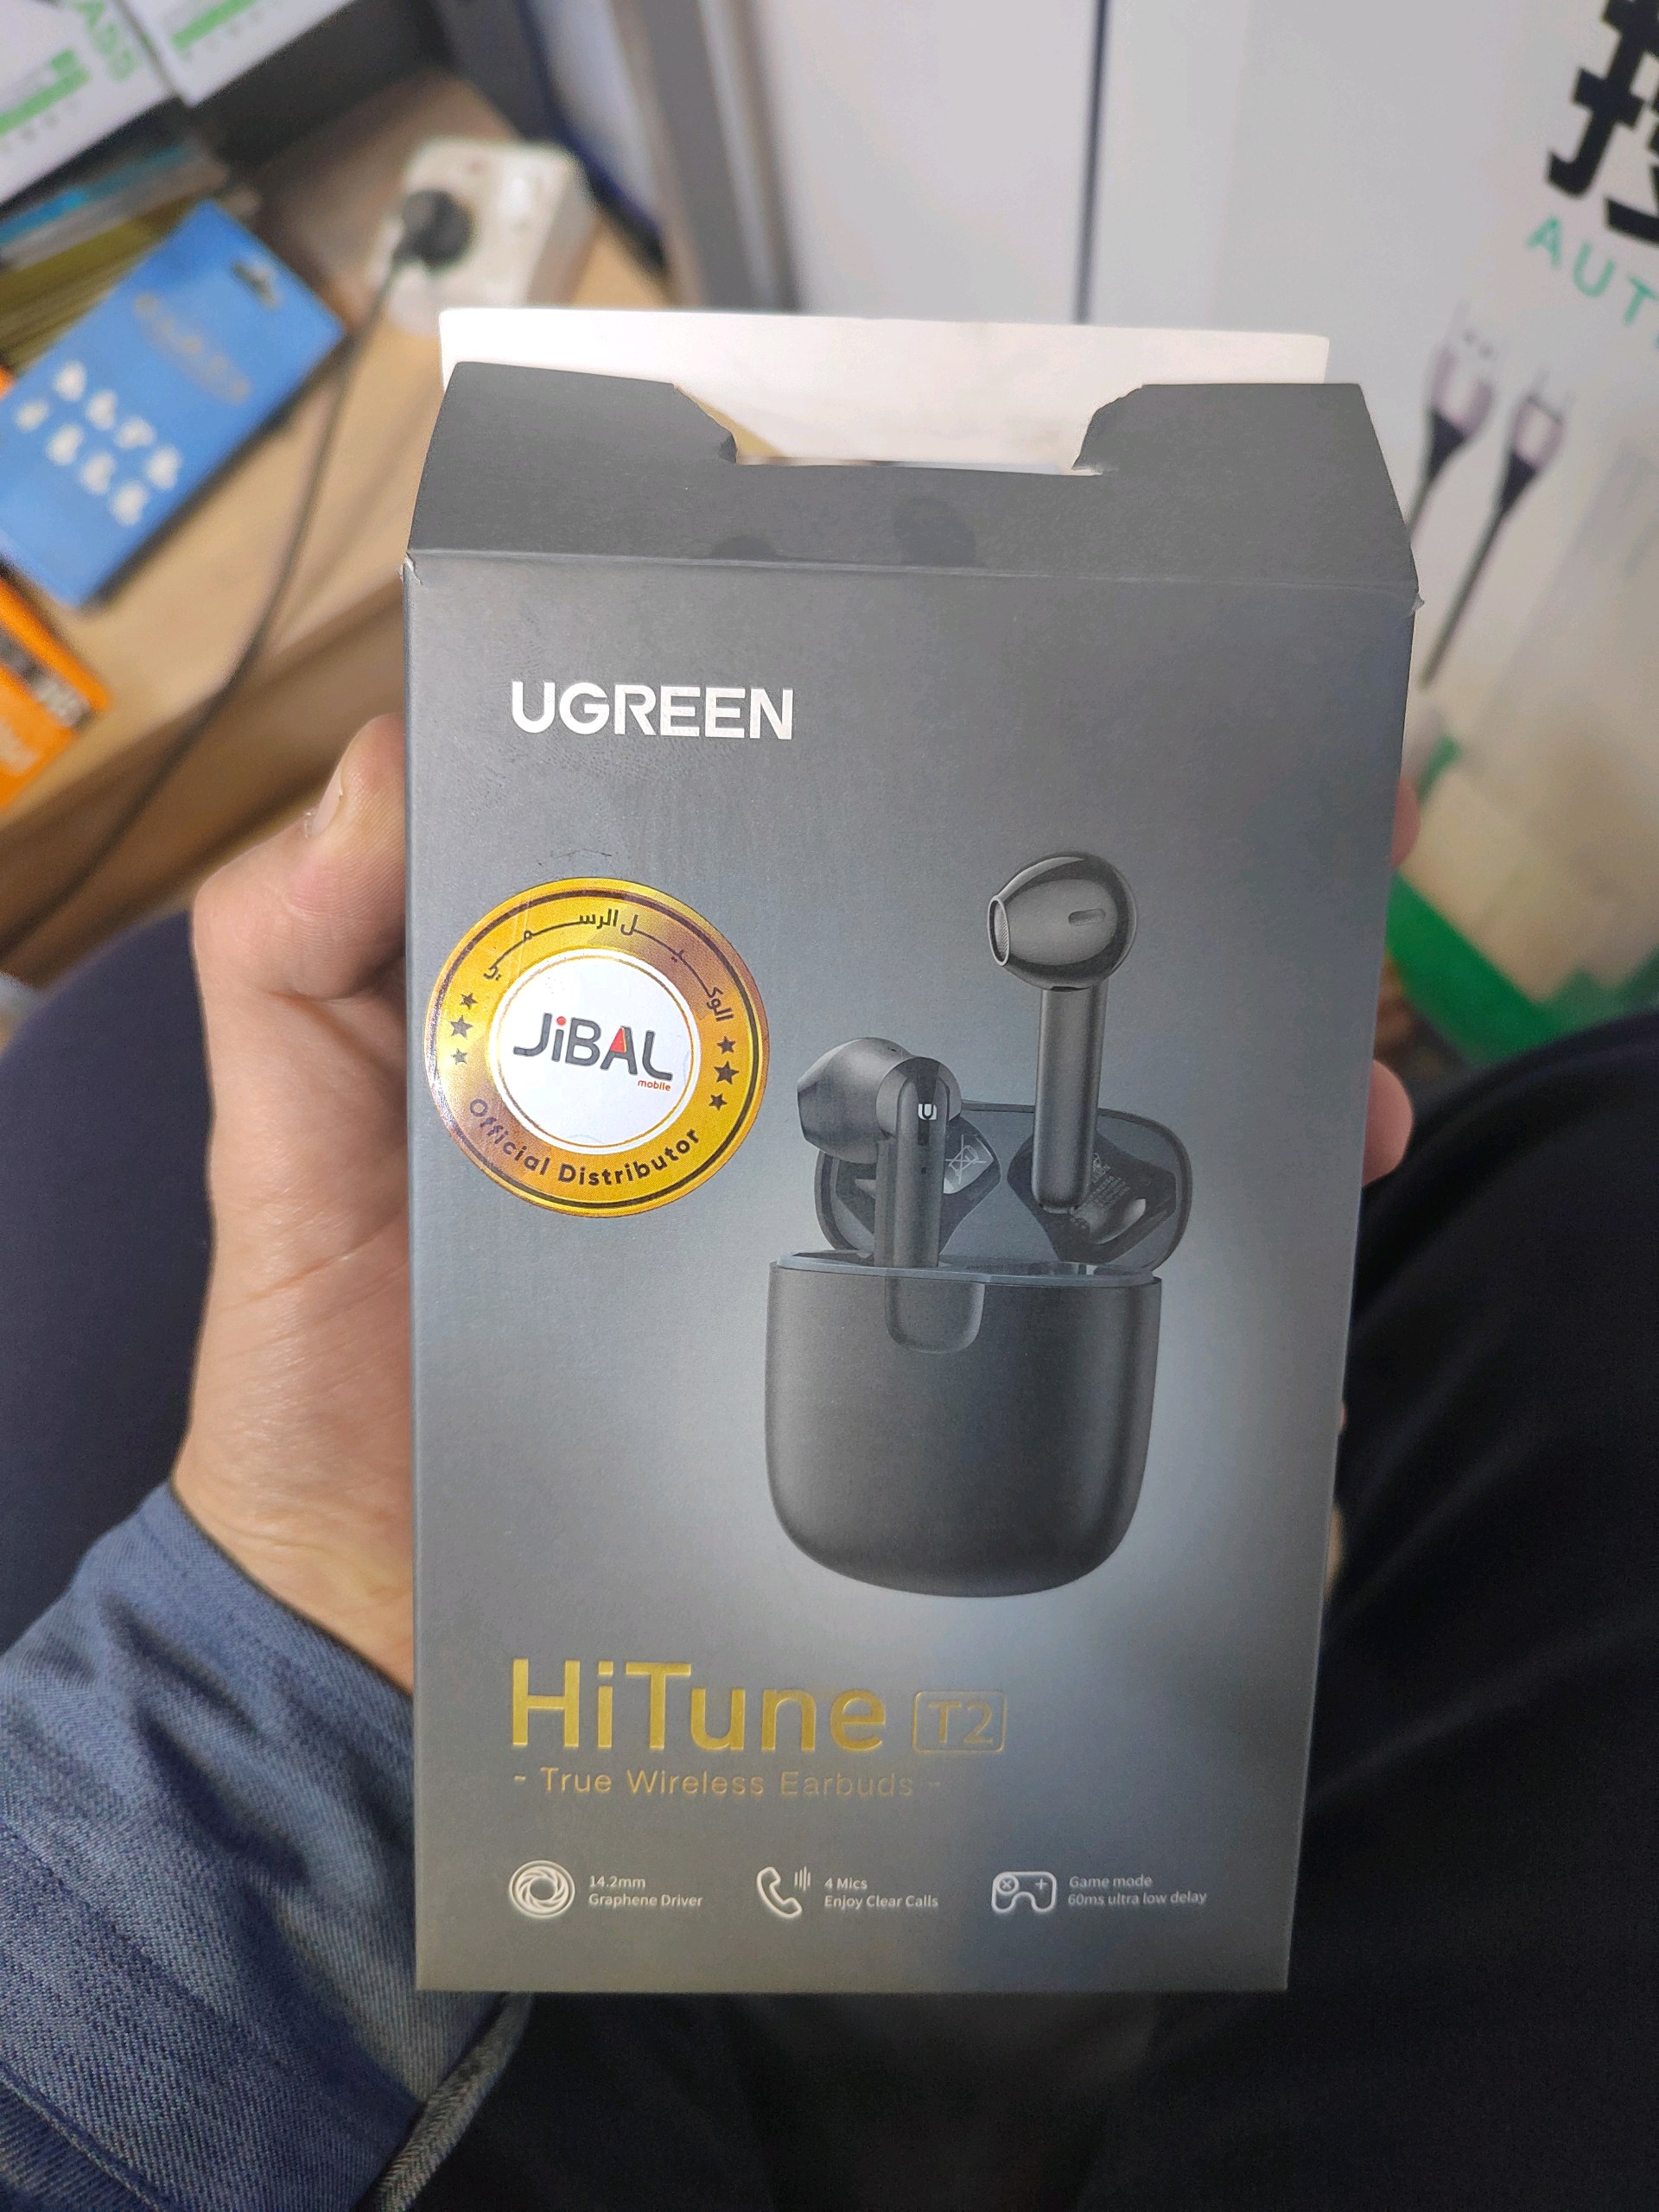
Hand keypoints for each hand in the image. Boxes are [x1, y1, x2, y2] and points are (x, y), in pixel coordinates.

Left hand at [172, 723, 1417, 1686]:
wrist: (382, 1644)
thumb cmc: (327, 1385)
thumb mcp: (283, 1145)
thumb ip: (294, 958)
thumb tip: (388, 767)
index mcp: (638, 1048)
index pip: (811, 874)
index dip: (948, 790)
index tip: (1074, 730)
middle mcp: (765, 1140)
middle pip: (983, 1014)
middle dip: (1145, 953)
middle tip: (1303, 898)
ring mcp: (834, 1271)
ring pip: (1053, 1166)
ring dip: (1210, 1114)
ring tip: (1335, 1098)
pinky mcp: (880, 1401)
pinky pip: (1041, 1335)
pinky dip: (1160, 1305)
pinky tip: (1276, 1285)